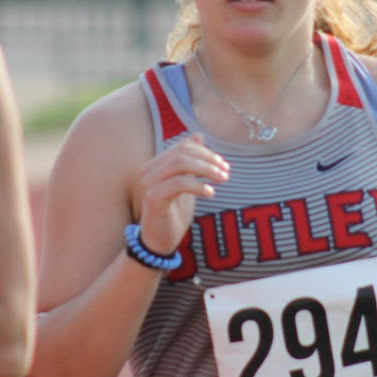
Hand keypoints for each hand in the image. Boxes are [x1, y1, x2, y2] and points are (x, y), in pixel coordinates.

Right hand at [135, 134, 229, 254]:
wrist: (160, 241)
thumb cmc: (174, 213)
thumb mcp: (186, 183)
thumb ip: (191, 162)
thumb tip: (198, 135)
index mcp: (158, 164)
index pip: (183, 146)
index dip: (206, 152)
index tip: (224, 165)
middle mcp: (150, 170)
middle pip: (182, 151)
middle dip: (208, 159)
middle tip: (226, 172)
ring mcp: (149, 183)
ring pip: (180, 163)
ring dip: (206, 169)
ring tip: (222, 180)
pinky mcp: (153, 198)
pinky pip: (178, 183)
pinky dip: (198, 185)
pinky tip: (211, 193)